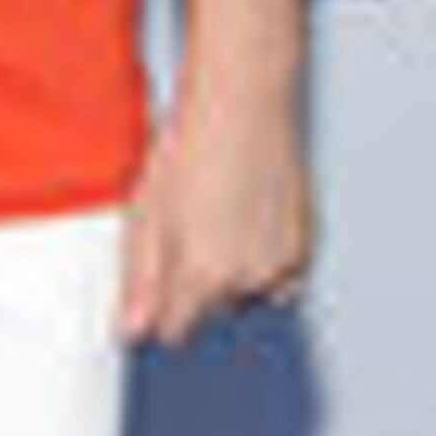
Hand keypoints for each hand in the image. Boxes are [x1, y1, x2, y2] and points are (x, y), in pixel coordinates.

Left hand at [120, 99, 313, 346]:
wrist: (242, 102)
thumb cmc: (191, 146)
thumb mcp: (145, 214)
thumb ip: (140, 282)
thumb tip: (132, 333)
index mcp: (202, 275)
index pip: (175, 331)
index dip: (161, 307)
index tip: (158, 280)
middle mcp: (247, 278)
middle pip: (212, 312)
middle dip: (197, 287)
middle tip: (188, 230)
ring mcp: (281, 263)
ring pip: (248, 296)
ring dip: (233, 277)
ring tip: (218, 223)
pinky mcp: (303, 244)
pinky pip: (282, 281)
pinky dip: (266, 267)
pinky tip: (247, 227)